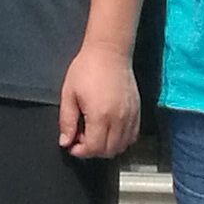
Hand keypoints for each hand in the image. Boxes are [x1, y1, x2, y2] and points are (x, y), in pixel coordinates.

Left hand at [58, 37, 142, 162]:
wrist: (109, 51)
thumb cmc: (87, 68)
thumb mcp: (69, 93)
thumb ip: (67, 121)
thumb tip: (65, 142)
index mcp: (99, 116)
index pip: (93, 148)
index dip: (80, 152)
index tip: (72, 145)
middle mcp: (118, 119)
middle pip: (108, 151)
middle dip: (92, 151)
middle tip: (81, 138)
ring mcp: (130, 116)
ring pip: (122, 146)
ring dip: (107, 147)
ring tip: (95, 133)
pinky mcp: (137, 111)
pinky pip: (132, 136)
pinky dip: (121, 140)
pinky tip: (110, 130)